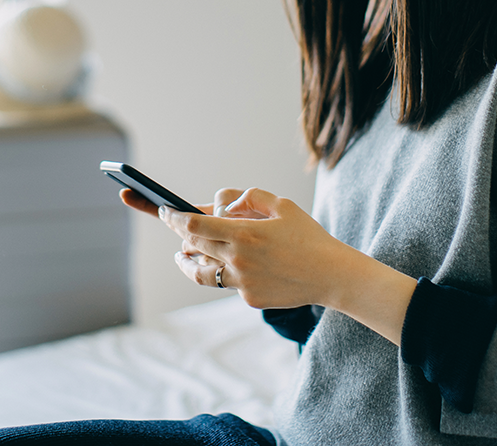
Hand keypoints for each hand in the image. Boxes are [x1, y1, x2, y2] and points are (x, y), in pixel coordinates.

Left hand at [160, 187, 349, 309]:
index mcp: (244, 232)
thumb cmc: (308, 236)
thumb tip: (225, 204)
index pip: (194, 224)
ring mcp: (242, 283)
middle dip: (179, 232)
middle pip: (193, 245)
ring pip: (200, 272)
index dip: (174, 217)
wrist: (331, 275)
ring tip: (183, 254)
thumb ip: (250, 198)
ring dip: (187, 261)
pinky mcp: (249, 299)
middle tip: (171, 223)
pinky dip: (224, 272)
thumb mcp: (282, 205)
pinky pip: (228, 284)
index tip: (165, 210)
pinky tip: (228, 266)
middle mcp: (238, 259)